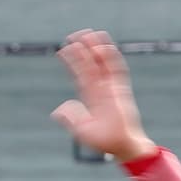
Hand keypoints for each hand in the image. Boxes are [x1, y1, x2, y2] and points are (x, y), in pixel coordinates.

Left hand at [51, 30, 156, 162]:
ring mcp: (112, 87)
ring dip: (95, 48)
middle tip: (73, 35)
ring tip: (87, 34)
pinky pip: (116, 69)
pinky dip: (110, 57)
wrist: (123, 146)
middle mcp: (101, 89)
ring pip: (102, 63)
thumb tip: (57, 110)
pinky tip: (102, 46)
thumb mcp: (81, 131)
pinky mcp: (121, 89)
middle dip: (82, 50)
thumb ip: (70, 118)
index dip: (71, 63)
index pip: (79, 75)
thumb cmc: (104, 142)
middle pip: (90, 65)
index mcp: (91, 97)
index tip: (62, 51)